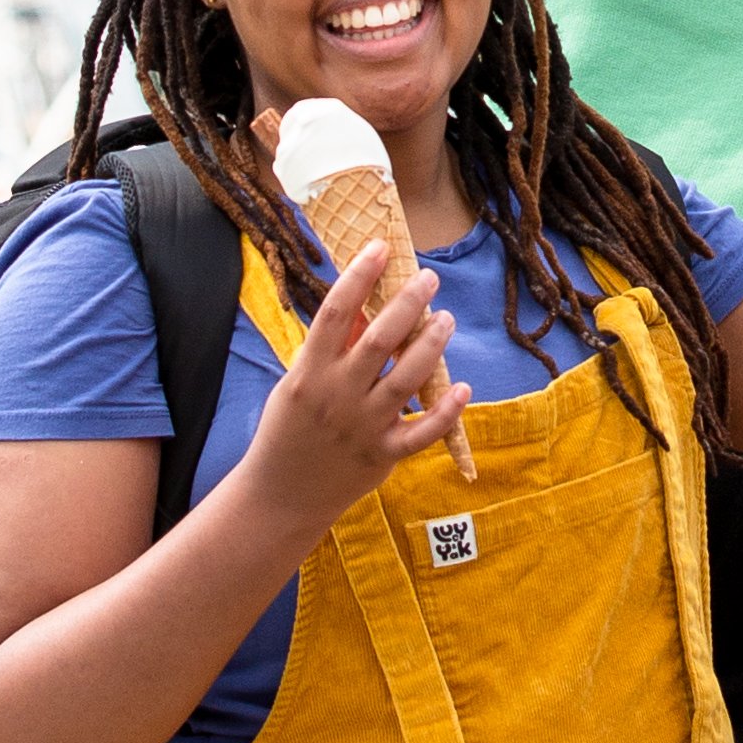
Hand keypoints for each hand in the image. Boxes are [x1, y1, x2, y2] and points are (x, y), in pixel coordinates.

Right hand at [243, 241, 468, 523]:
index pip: (336, 313)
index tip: (381, 248)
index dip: (359, 276)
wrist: (279, 495)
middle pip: (379, 340)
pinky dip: (445, 411)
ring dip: (432, 345)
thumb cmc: (289, 430)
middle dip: (408, 303)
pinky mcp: (382, 456)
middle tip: (429, 278)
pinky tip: (463, 388)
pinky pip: (422, 432)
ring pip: (407, 379)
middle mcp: (336, 396)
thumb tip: (365, 304)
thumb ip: (331, 349)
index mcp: (309, 372)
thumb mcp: (297, 383)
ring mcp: (362, 427)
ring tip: (446, 319)